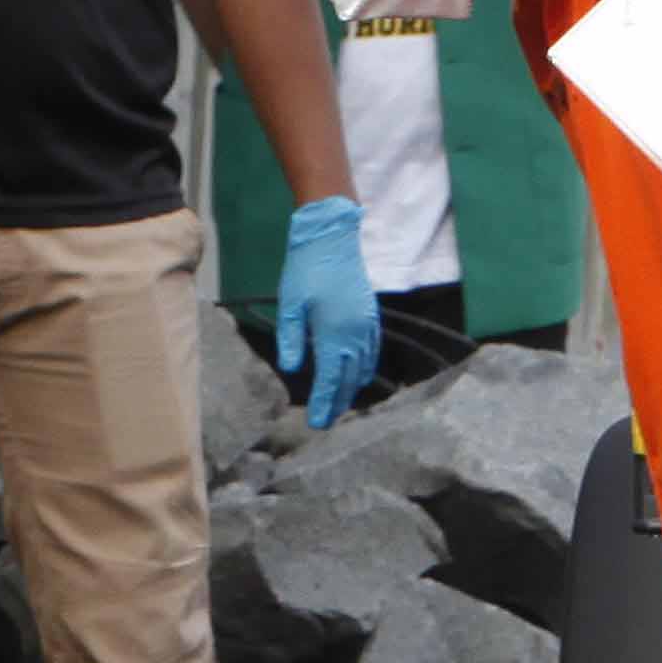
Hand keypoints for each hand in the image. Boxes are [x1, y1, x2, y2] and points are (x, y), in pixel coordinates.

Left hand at [274, 199, 379, 429]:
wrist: (333, 238)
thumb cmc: (306, 269)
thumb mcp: (290, 304)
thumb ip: (291, 338)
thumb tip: (290, 369)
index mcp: (334, 333)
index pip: (329, 379)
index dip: (323, 404)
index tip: (316, 424)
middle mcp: (355, 335)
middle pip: (348, 381)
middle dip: (336, 404)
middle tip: (324, 422)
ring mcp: (367, 327)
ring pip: (362, 370)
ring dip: (350, 390)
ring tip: (336, 404)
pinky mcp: (371, 319)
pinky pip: (371, 354)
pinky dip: (362, 371)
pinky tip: (353, 377)